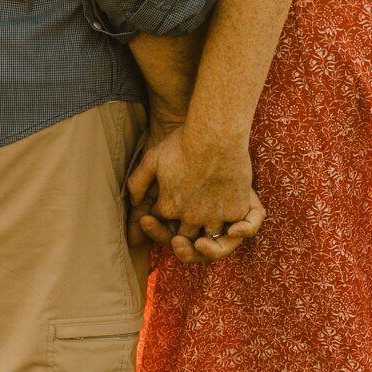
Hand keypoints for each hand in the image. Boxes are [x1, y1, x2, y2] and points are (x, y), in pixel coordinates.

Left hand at [127, 124, 264, 263]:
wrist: (215, 133)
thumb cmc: (183, 142)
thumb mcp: (151, 159)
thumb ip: (137, 182)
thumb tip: (135, 202)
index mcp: (169, 206)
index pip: (162, 221)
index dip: (163, 215)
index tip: (169, 203)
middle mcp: (190, 216)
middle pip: (184, 237)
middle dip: (182, 236)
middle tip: (185, 227)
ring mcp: (213, 215)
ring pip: (209, 239)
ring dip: (208, 238)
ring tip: (209, 231)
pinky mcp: (235, 210)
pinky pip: (236, 230)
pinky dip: (235, 230)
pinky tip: (232, 225)